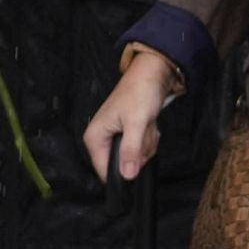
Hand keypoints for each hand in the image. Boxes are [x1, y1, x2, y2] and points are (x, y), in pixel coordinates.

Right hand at [83, 51, 170, 181]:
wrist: (153, 72)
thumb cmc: (140, 91)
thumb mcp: (136, 122)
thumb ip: (131, 150)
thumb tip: (127, 175)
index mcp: (95, 137)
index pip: (104, 172)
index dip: (123, 170)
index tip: (137, 157)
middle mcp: (102, 139)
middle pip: (122, 165)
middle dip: (139, 151)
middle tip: (143, 131)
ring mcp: (116, 136)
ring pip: (134, 157)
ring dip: (146, 143)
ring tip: (146, 124)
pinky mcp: (128, 133)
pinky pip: (140, 147)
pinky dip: (148, 137)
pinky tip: (149, 124)